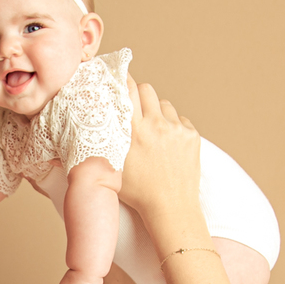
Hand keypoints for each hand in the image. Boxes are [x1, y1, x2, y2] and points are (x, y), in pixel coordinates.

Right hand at [119, 82, 201, 217]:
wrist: (171, 208)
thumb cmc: (138, 192)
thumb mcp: (113, 166)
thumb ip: (106, 141)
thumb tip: (92, 121)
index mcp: (134, 132)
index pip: (128, 90)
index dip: (122, 79)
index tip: (118, 75)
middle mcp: (156, 125)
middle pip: (147, 89)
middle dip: (139, 95)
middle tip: (135, 107)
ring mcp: (177, 130)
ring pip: (164, 104)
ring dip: (157, 112)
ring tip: (153, 132)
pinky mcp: (192, 136)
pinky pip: (180, 120)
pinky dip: (173, 126)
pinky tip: (167, 144)